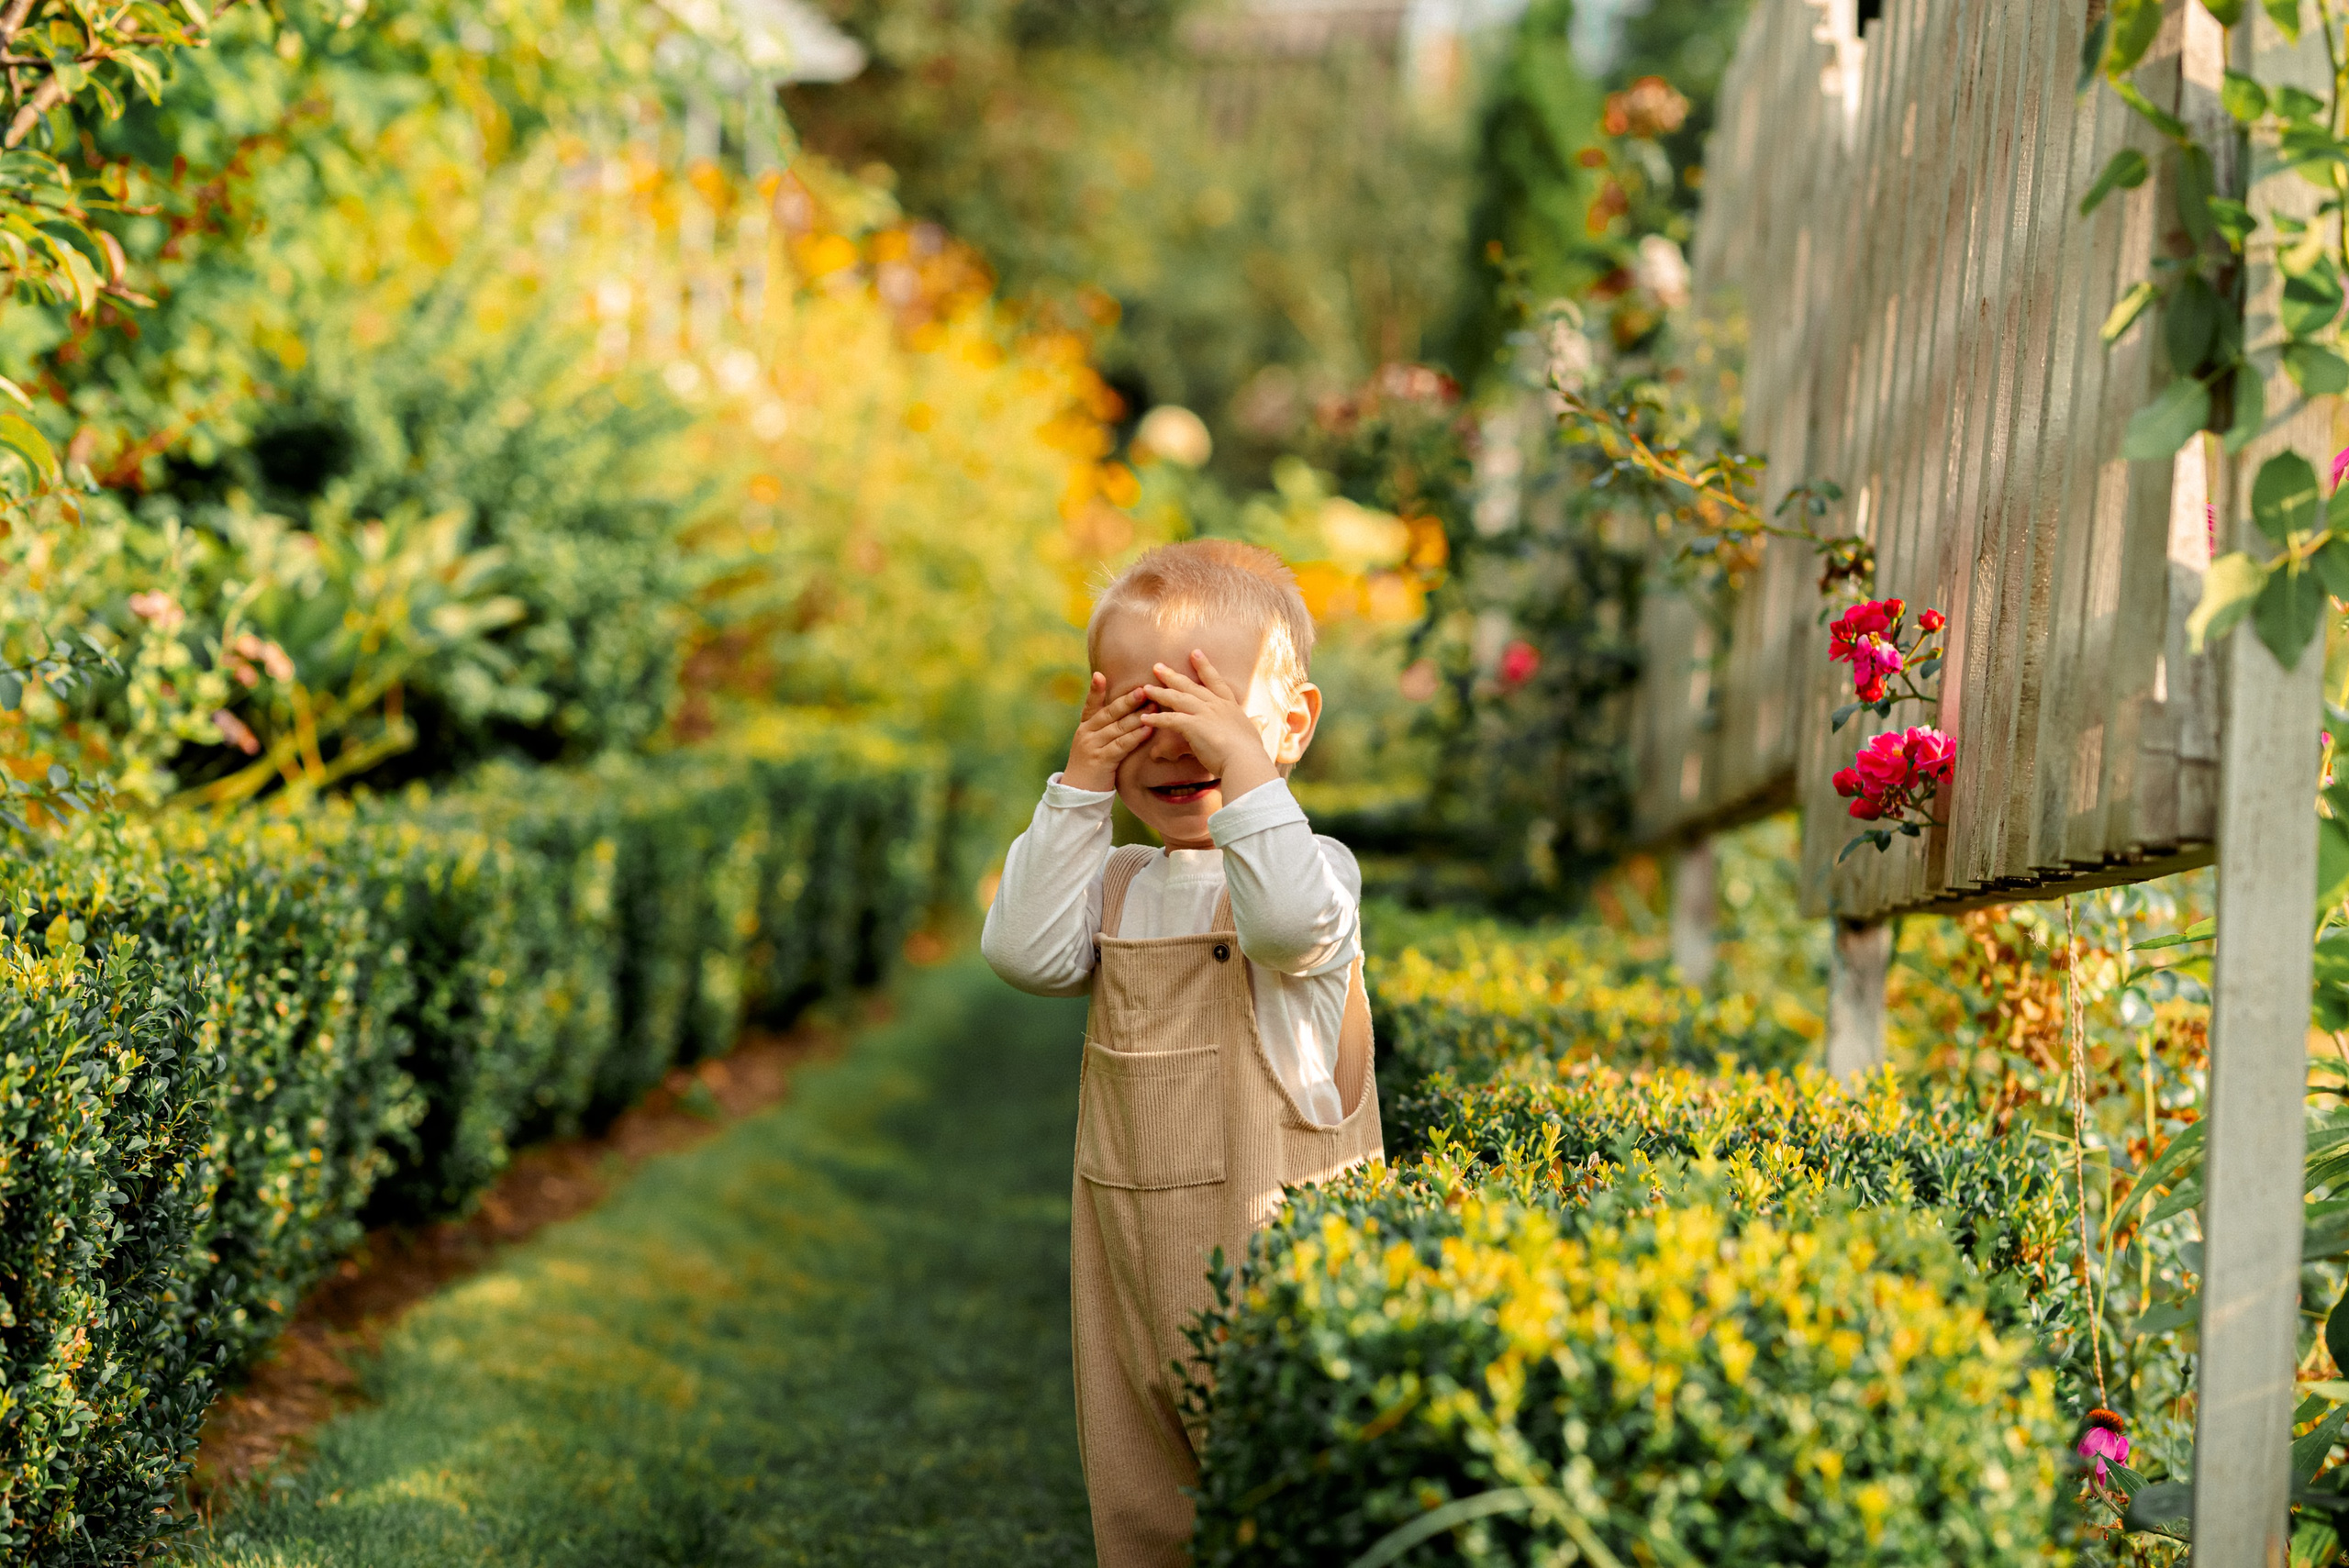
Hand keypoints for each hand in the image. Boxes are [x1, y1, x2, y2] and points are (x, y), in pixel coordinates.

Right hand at [1062, 673, 1151, 791]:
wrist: (1078, 794)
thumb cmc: (1092, 768)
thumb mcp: (1094, 745)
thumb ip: (1106, 730)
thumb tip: (1128, 715)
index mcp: (1085, 727)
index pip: (1091, 705)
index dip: (1095, 690)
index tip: (1100, 675)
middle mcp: (1086, 733)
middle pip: (1109, 713)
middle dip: (1127, 700)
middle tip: (1144, 689)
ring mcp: (1092, 746)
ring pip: (1117, 727)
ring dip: (1136, 716)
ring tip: (1153, 706)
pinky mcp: (1101, 760)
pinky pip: (1121, 745)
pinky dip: (1135, 736)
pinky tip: (1148, 729)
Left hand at [1138, 650, 1278, 801]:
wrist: (1245, 760)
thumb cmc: (1250, 751)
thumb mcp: (1255, 733)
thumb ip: (1256, 725)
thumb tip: (1264, 720)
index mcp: (1229, 706)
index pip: (1215, 682)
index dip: (1204, 667)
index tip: (1194, 653)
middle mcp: (1216, 705)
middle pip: (1190, 686)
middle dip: (1173, 675)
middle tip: (1157, 666)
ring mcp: (1204, 713)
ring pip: (1177, 699)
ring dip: (1160, 693)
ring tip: (1145, 689)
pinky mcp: (1193, 725)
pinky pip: (1170, 719)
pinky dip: (1156, 719)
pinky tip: (1144, 719)